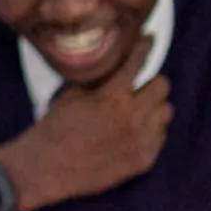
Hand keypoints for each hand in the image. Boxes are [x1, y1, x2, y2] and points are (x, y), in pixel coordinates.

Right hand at [0, 34, 171, 210]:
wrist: (45, 169)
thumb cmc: (53, 129)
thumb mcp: (70, 95)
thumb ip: (98, 80)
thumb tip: (115, 64)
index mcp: (113, 96)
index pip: (139, 61)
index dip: (144, 47)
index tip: (148, 40)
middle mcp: (133, 116)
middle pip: (163, 87)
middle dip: (149, 84)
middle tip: (136, 89)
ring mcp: (141, 140)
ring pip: (166, 112)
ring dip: (152, 108)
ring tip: (135, 113)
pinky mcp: (144, 160)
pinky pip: (160, 137)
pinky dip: (149, 131)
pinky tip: (131, 133)